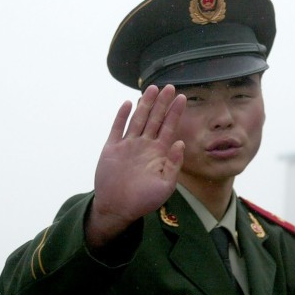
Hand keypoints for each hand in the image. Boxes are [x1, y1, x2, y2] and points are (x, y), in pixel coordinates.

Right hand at [86, 85, 185, 248]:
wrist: (118, 208)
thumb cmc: (143, 200)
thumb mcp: (166, 186)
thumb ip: (174, 164)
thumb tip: (180, 142)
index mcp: (159, 153)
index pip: (169, 128)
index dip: (175, 113)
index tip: (183, 98)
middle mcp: (144, 145)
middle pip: (155, 119)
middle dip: (162, 103)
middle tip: (170, 86)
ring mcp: (128, 145)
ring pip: (138, 119)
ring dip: (145, 104)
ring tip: (152, 88)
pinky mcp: (112, 148)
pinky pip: (118, 128)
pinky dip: (122, 116)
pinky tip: (128, 104)